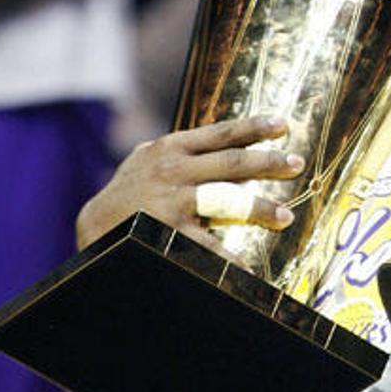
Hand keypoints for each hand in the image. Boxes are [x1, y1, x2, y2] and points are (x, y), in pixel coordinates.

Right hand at [76, 117, 303, 256]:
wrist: (94, 229)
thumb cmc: (128, 193)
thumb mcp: (150, 162)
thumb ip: (184, 151)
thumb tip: (228, 141)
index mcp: (170, 149)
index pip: (220, 134)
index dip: (253, 127)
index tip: (282, 124)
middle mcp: (172, 170)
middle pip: (232, 163)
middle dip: (268, 163)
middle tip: (296, 163)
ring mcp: (169, 202)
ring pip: (227, 201)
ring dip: (260, 209)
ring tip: (284, 216)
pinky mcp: (166, 234)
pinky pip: (207, 247)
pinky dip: (230, 258)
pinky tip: (249, 267)